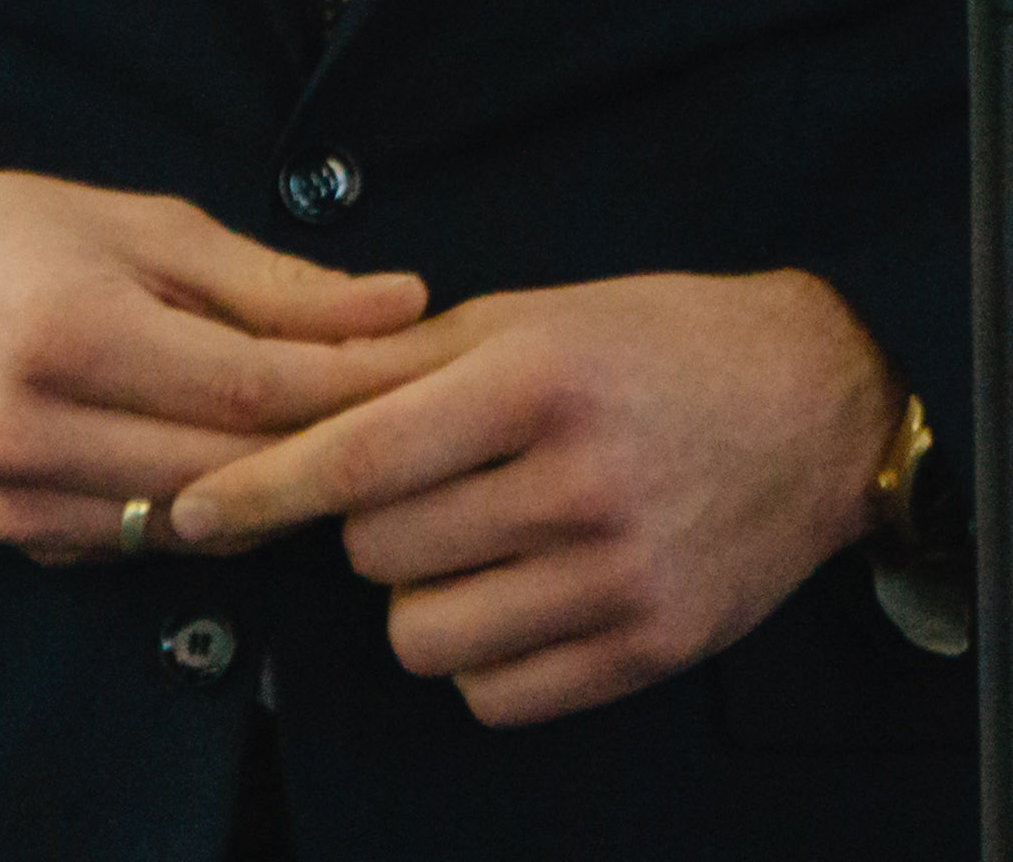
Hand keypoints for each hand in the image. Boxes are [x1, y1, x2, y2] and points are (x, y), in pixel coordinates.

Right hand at [0, 169, 430, 561]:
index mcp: (72, 333)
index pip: (249, 389)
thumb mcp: (144, 226)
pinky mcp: (21, 538)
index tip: (426, 365)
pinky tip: (247, 467)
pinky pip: (149, 541)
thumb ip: (274, 282)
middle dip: (331, 442)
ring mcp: (22, 500)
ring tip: (345, 439)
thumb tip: (401, 306)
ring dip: (278, 487)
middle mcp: (37, 429)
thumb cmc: (14, 236)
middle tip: (413, 412)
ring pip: (200, 521)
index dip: (351, 386)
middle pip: (233, 468)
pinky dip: (209, 508)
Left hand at [162, 269, 890, 724]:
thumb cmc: (663, 344)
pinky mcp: (651, 648)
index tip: (188, 513)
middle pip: (379, 553)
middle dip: (374, 527)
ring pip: (426, 636)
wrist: (823, 404)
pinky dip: (483, 657)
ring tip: (475, 545)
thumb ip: (409, 359)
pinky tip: (519, 596)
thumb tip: (280, 392)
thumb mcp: (539, 316)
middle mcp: (579, 483)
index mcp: (540, 382)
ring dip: (423, 598)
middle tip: (430, 489)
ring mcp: (619, 577)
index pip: (359, 456)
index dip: (259, 491)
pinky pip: (496, 694)